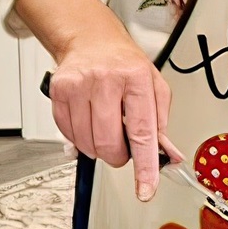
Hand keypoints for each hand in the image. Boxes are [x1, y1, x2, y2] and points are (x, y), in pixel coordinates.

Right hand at [49, 36, 183, 200]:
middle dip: (118, 156)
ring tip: (105, 129)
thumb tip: (170, 156)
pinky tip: (88, 123)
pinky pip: (68, 134)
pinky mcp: (58, 91)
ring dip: (98, 148)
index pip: (143, 133)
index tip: (146, 189)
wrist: (92, 39)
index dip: (145, 166)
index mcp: (137, 79)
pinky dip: (79, 138)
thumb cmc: (126, 65)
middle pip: (110, 143)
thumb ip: (162, 125)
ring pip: (87, 143)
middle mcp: (106, 80)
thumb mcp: (155, 88)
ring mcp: (79, 85)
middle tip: (122, 145)